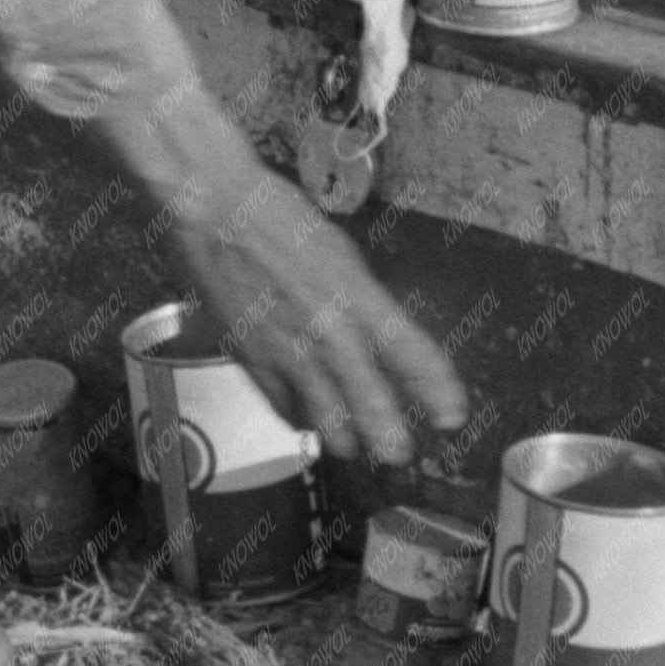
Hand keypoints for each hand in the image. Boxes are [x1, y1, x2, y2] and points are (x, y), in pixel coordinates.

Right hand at [180, 169, 466, 464]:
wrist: (212, 211)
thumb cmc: (278, 216)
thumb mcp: (338, 253)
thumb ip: (359, 299)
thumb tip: (372, 334)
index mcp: (360, 298)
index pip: (415, 355)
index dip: (439, 393)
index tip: (451, 418)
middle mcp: (331, 334)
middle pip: (372, 405)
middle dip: (389, 439)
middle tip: (398, 454)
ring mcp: (290, 354)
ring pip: (326, 420)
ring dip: (344, 438)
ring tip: (352, 447)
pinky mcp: (252, 362)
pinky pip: (283, 408)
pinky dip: (298, 420)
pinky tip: (304, 422)